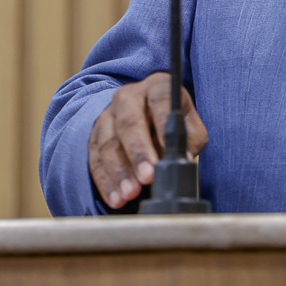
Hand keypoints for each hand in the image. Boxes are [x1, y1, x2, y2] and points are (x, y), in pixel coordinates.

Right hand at [87, 72, 208, 209]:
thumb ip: (190, 140)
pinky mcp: (95, 137)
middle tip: (147, 177)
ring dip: (119, 172)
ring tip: (131, 193)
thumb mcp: (190, 126)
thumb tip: (183, 160)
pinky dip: (106, 182)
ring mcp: (108, 116)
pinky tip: (116, 198)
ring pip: (109, 143)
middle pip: (129, 123)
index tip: (167, 151)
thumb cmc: (173, 123)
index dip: (162, 124)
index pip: (159, 100)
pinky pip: (95, 159)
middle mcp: (128, 97)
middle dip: (138, 152)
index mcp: (157, 87)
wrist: (147, 117)